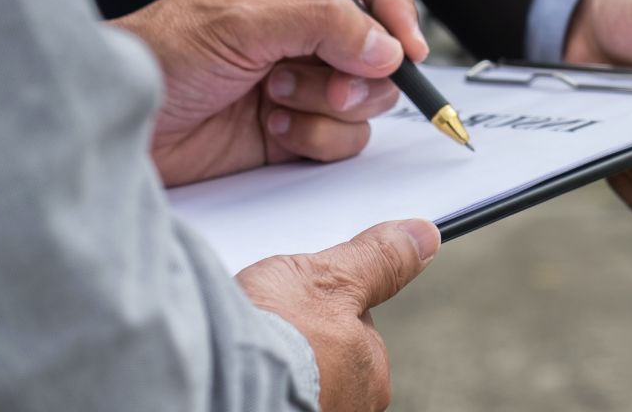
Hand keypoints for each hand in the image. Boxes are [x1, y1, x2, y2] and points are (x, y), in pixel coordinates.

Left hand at [113, 0, 427, 185]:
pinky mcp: (304, 124)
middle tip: (329, 82)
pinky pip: (349, 135)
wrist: (123, 129)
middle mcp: (310, 25)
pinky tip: (271, 126)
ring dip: (328, 104)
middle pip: (385, 41)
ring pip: (372, 94)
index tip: (406, 45)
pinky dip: (315, 137)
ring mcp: (310, 76)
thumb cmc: (159, 55)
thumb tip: (385, 45)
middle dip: (361, 70)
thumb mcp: (239, 24)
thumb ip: (320, 24)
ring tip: (274, 98)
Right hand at [238, 218, 440, 411]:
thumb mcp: (329, 277)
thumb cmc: (273, 334)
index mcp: (371, 375)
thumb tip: (422, 237)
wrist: (209, 378)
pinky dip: (251, 374)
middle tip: (268, 318)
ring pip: (300, 373)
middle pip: (328, 355)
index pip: (357, 328)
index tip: (296, 297)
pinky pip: (267, 388)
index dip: (323, 303)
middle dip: (302, 333)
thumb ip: (376, 260)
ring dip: (275, 356)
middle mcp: (349, 408)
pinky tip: (233, 360)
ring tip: (246, 339)